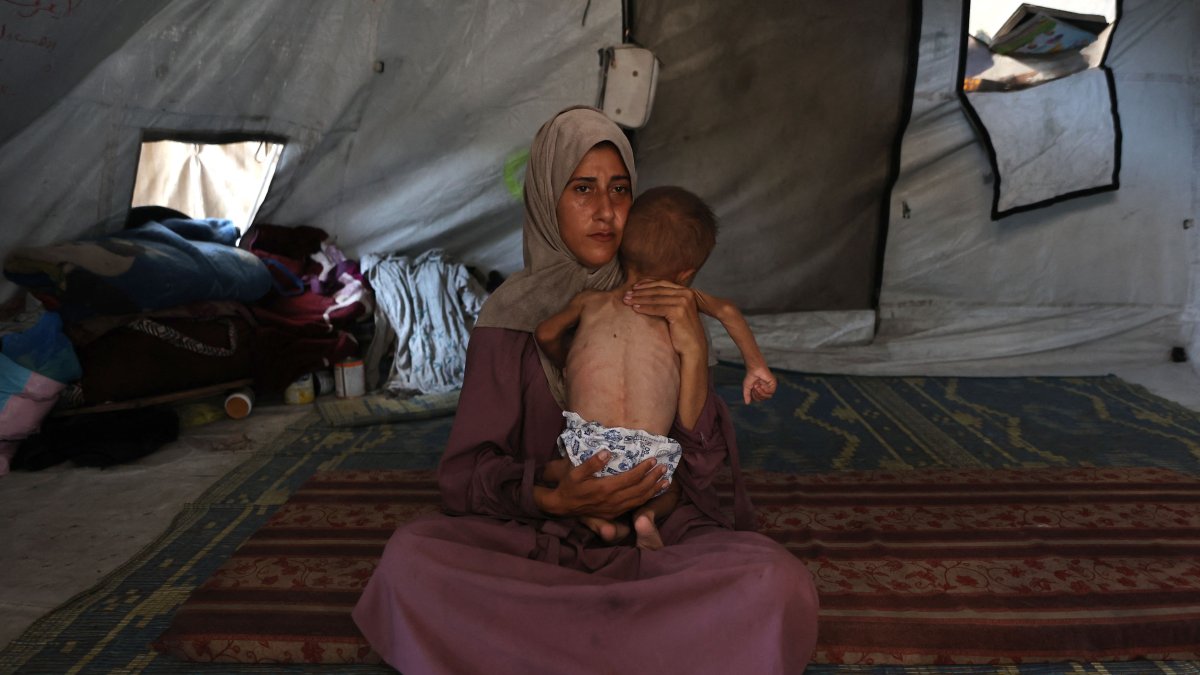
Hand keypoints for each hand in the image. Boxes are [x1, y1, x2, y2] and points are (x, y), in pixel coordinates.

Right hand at [540, 450, 667, 520]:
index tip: (653, 460)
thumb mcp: (575, 472)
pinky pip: (634, 506)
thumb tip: (606, 453)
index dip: (644, 469)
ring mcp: (615, 509)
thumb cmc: (570, 486)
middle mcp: (613, 500)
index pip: (631, 478)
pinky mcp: (614, 514)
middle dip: (653, 478)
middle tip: (664, 468)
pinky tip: (653, 493)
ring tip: (665, 481)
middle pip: (639, 489)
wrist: (563, 506)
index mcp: (606, 488)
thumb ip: (591, 463)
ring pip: (639, 499)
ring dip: (653, 490)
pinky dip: (646, 499)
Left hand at [623, 280, 707, 361]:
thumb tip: (648, 293)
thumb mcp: (677, 311)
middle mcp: (686, 294)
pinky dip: (645, 308)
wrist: (693, 347)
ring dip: (639, 299)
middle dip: (640, 291)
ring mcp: (683, 302)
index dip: (647, 284)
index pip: (663, 283)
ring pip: (655, 299)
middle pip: (658, 290)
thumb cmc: (683, 331)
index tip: (634, 286)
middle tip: (626, 294)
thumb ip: (668, 300)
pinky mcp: (679, 311)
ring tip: (627, 301)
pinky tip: (635, 309)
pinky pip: (657, 308)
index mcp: (686, 291)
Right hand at [743, 365, 776, 403]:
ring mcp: (770, 386)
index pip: (759, 399)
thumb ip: (747, 395)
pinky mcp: (773, 383)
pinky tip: (762, 384)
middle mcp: (766, 389)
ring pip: (767, 397)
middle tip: (755, 386)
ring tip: (757, 385)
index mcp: (760, 390)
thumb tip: (747, 403)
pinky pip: (771, 392)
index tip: (752, 388)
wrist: (754, 368)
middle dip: (757, 394)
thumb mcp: (747, 387)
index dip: (754, 396)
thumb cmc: (751, 376)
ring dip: (761, 392)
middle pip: (763, 399)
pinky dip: (765, 389)